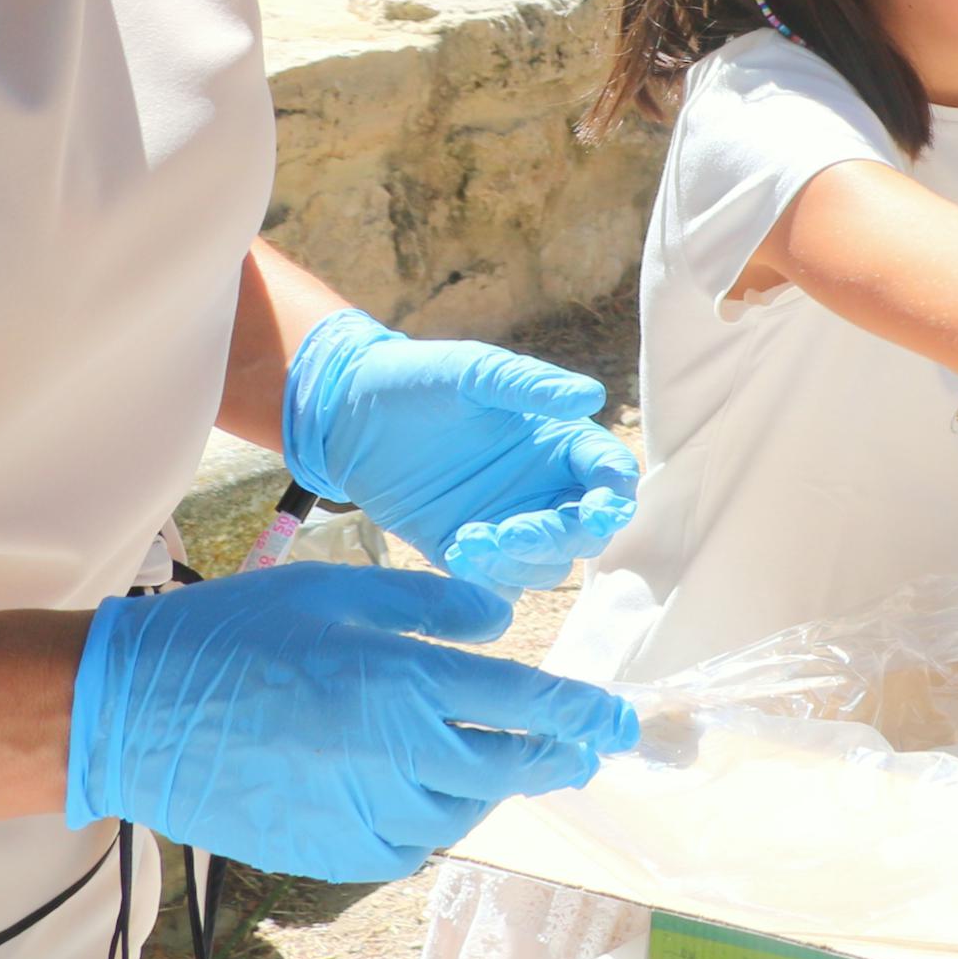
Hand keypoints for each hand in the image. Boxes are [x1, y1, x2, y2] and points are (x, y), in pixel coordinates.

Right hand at [64, 564, 636, 879]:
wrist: (132, 713)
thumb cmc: (237, 633)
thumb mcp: (344, 591)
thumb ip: (435, 606)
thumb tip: (502, 623)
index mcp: (410, 683)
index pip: (531, 707)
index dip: (587, 717)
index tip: (623, 724)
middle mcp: (399, 756)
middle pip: (512, 768)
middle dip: (558, 758)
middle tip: (583, 750)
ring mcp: (363, 812)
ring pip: (466, 810)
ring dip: (495, 787)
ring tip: (508, 765)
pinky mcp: (327, 851)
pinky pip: (410, 845)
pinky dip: (437, 821)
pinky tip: (434, 797)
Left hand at [280, 314, 638, 594]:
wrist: (344, 414)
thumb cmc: (416, 381)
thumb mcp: (474, 373)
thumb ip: (532, 385)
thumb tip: (591, 396)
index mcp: (558, 443)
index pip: (609, 475)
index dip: (614, 496)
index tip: (598, 510)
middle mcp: (542, 488)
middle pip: (585, 533)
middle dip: (560, 539)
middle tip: (512, 531)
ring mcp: (506, 522)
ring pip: (545, 567)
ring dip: (520, 562)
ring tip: (471, 539)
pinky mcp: (465, 551)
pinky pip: (497, 584)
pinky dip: (488, 581)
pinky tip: (457, 551)